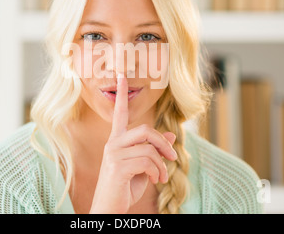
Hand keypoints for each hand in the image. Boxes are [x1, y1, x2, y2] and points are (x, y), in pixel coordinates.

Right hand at [89, 74, 177, 213]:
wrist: (110, 208)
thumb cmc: (124, 187)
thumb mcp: (143, 166)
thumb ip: (154, 150)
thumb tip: (170, 134)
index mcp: (117, 141)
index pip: (119, 113)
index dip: (121, 94)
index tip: (122, 76)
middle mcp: (113, 144)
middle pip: (145, 130)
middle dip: (163, 142)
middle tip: (173, 156)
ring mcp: (114, 154)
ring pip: (149, 147)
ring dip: (161, 163)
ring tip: (161, 175)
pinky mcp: (118, 166)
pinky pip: (147, 160)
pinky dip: (157, 171)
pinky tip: (155, 180)